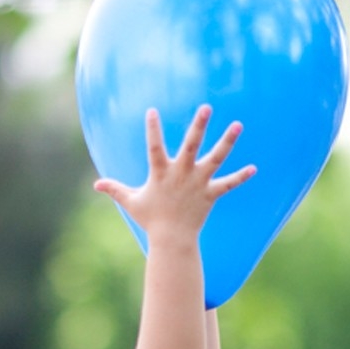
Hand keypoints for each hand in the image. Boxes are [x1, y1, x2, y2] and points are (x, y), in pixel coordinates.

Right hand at [94, 105, 253, 238]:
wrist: (172, 241)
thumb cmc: (151, 220)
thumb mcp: (131, 202)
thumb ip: (115, 189)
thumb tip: (95, 185)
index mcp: (160, 173)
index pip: (153, 147)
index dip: (152, 130)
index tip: (151, 111)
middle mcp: (181, 175)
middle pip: (190, 146)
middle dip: (198, 126)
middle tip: (206, 107)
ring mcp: (198, 184)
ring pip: (215, 159)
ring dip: (227, 142)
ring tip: (238, 125)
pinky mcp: (210, 195)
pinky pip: (228, 184)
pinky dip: (241, 177)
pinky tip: (254, 168)